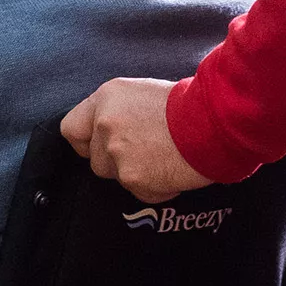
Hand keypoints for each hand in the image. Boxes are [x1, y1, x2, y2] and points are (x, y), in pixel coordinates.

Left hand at [61, 78, 210, 203]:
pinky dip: (157, 187)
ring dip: (136, 175)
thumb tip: (111, 130)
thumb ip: (120, 112)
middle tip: (147, 153)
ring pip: (116, 178)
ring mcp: (116, 152)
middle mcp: (104, 124)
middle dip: (117, 163)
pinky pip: (140, 192)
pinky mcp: (132, 177)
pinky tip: (174, 169)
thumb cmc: (190, 104)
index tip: (99, 147)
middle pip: (96, 160)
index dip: (85, 142)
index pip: (71, 129)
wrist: (214, 122)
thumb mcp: (145, 93)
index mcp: (106, 98)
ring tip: (164, 158)